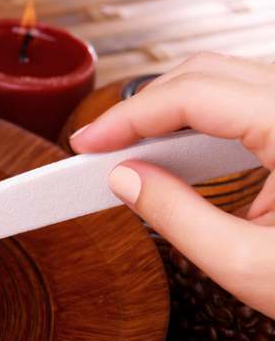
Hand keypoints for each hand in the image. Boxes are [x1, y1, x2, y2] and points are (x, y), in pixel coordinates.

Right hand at [71, 52, 274, 317]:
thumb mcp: (249, 266)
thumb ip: (175, 217)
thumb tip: (125, 180)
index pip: (195, 95)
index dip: (129, 117)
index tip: (87, 144)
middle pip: (209, 74)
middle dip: (145, 108)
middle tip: (100, 149)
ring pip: (230, 81)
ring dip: (175, 112)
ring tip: (133, 155)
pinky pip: (254, 102)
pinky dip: (209, 123)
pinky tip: (182, 156)